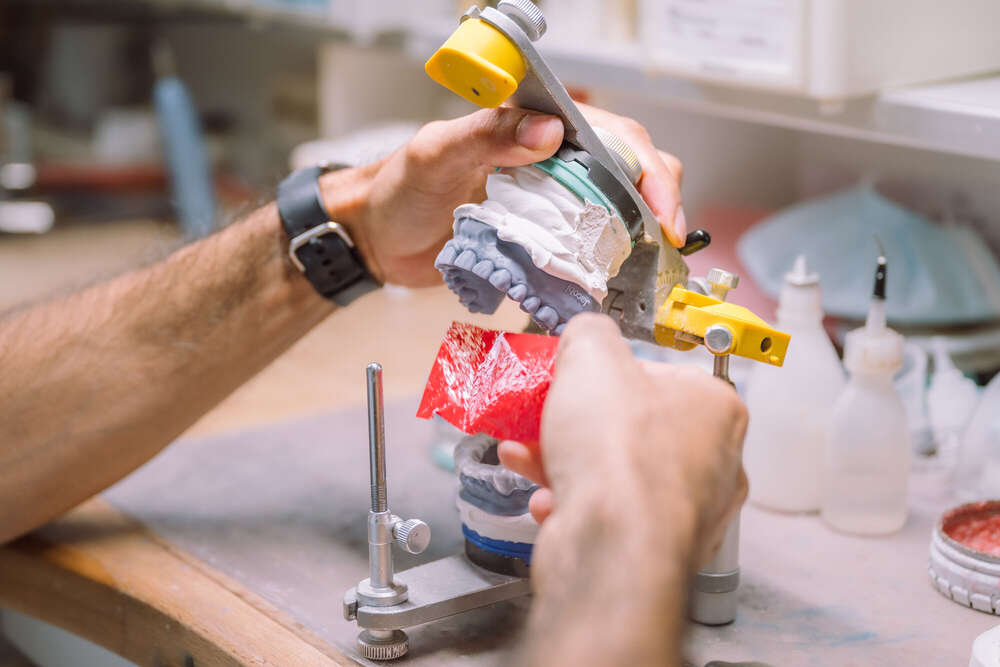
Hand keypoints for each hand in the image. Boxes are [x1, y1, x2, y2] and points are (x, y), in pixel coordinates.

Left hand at [321, 106, 684, 287]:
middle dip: (658, 199)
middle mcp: (551, 161)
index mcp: (533, 127)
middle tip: (668, 239)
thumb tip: (550, 132)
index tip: (662, 207)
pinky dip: (607, 261)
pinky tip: (617, 277)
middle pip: (627, 169)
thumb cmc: (399, 190)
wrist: (377, 239)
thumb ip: (488, 135)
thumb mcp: (437, 154)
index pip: (610, 134)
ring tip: (652, 263)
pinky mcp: (540, 238)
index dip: (646, 167)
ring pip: (614, 209)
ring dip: (639, 233)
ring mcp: (548, 201)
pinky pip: (586, 245)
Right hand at [499, 313, 746, 566]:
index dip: (610, 376)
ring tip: (527, 455)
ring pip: (617, 474)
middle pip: (633, 427)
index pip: (660, 376)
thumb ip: (588, 334)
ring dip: (564, 462)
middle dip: (577, 423)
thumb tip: (584, 335)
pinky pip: (609, 515)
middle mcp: (715, 464)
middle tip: (546, 416)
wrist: (611, 547)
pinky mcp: (655, 550)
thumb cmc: (620, 457)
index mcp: (716, 409)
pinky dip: (574, 504)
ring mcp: (688, 513)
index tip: (576, 378)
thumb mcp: (590, 358)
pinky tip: (548, 500)